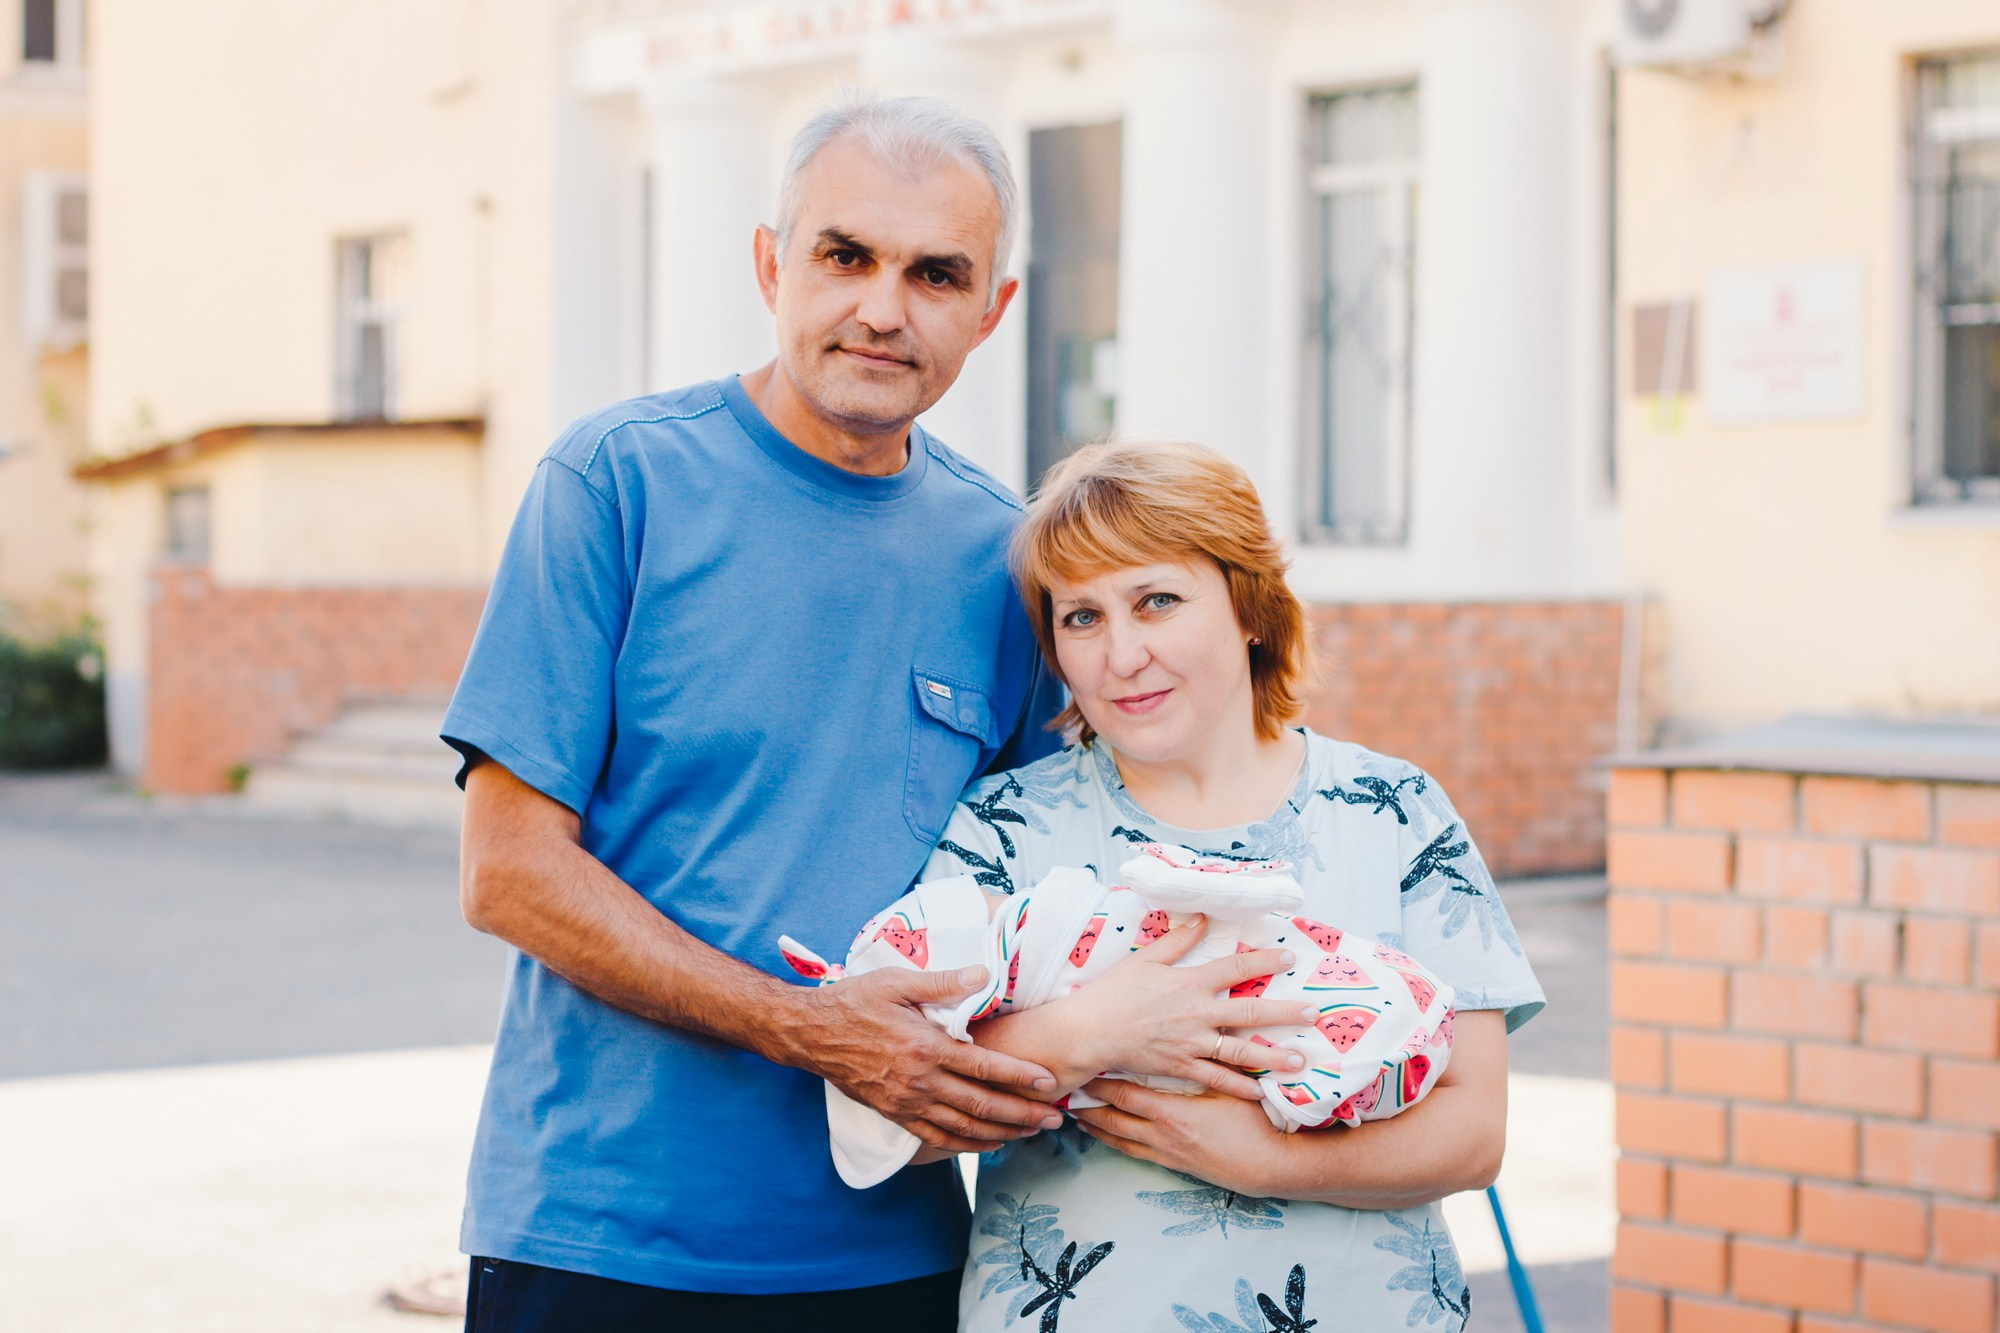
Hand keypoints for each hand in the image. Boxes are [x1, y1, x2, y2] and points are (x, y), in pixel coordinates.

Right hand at [786, 965, 1066, 1154]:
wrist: (812, 1033)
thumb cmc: (855, 1001)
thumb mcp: (898, 982)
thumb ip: (944, 982)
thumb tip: (985, 974)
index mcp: (925, 1047)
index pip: (985, 1067)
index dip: (1021, 1077)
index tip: (1049, 1083)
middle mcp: (920, 1082)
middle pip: (983, 1105)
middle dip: (1023, 1114)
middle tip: (1055, 1118)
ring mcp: (907, 1103)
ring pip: (965, 1128)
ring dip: (1002, 1133)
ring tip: (1032, 1133)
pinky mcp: (896, 1114)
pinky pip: (938, 1139)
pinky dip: (967, 1146)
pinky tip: (988, 1144)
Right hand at [1049, 916, 1318, 1100]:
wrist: (1089, 1032)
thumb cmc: (1113, 992)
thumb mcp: (1145, 959)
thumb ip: (1177, 940)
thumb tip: (1203, 917)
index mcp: (1189, 982)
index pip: (1235, 968)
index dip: (1264, 960)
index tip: (1288, 956)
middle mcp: (1197, 1014)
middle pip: (1250, 1014)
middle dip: (1285, 1013)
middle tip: (1313, 1012)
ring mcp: (1191, 1044)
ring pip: (1241, 1052)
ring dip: (1273, 1056)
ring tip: (1301, 1061)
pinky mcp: (1181, 1067)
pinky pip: (1217, 1080)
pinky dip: (1240, 1088)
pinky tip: (1262, 1093)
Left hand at [1072, 1078, 1292, 1197]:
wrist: (1268, 1165)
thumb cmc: (1253, 1122)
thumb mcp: (1233, 1086)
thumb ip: (1212, 1059)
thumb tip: (1203, 1029)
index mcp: (1171, 1111)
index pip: (1124, 1093)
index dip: (1099, 1082)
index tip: (1081, 1068)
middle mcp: (1161, 1133)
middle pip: (1113, 1116)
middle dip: (1088, 1103)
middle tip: (1064, 1091)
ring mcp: (1165, 1152)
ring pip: (1119, 1137)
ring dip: (1096, 1125)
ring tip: (1074, 1114)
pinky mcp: (1173, 1165)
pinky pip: (1134, 1152)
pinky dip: (1114, 1143)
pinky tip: (1105, 1137)